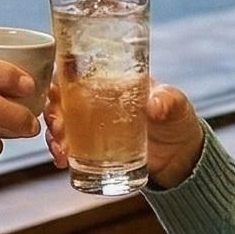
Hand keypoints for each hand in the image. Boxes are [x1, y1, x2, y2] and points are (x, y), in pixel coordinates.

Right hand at [42, 82, 203, 188]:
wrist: (182, 157)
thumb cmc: (177, 120)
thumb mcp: (176, 105)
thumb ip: (168, 101)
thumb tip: (155, 105)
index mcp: (111, 81)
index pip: (76, 72)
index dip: (59, 79)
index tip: (55, 92)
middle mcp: (96, 101)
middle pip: (61, 100)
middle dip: (52, 113)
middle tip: (59, 128)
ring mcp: (93, 126)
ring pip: (61, 125)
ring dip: (53, 135)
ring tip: (61, 149)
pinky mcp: (93, 149)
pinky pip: (69, 148)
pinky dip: (61, 153)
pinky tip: (62, 161)